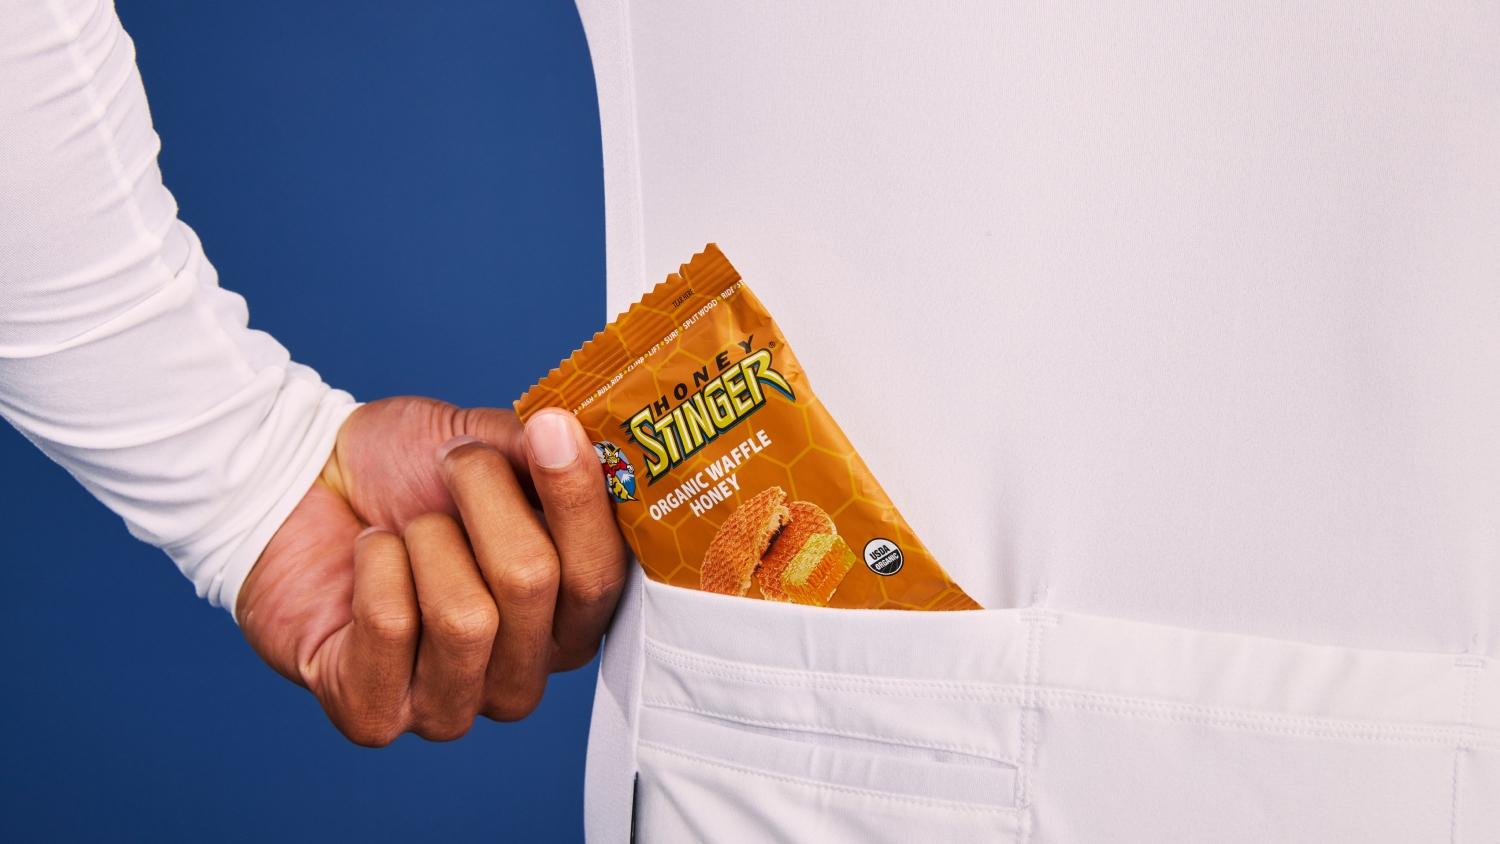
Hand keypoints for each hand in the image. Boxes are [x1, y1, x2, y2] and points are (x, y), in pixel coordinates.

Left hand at [235, 397, 627, 745]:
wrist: (295, 486)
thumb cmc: (402, 473)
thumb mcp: (487, 442)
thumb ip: (542, 450)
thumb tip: (577, 434)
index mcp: (568, 620)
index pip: (602, 576)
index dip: (580, 501)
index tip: (551, 430)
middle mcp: (523, 677)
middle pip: (533, 584)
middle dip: (483, 499)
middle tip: (451, 465)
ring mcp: (452, 708)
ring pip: (463, 616)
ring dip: (425, 539)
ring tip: (403, 528)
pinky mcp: (375, 718)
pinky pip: (389, 626)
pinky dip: (373, 565)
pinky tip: (365, 556)